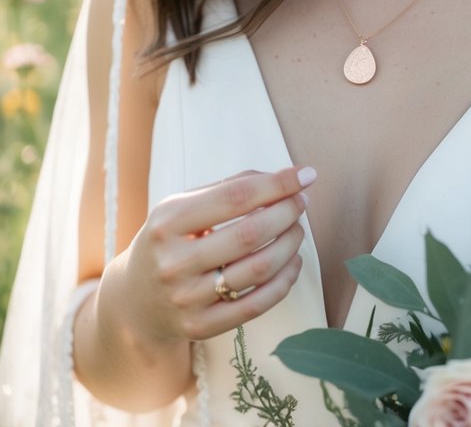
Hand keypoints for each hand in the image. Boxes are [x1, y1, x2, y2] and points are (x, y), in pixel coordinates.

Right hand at [119, 165, 315, 343]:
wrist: (134, 301)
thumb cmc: (169, 242)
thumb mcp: (182, 207)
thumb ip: (227, 187)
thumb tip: (280, 177)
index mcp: (168, 221)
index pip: (235, 196)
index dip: (277, 184)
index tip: (306, 175)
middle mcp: (174, 261)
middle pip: (250, 233)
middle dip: (287, 213)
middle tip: (301, 203)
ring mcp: (186, 298)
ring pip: (258, 269)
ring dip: (289, 244)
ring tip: (297, 230)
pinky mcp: (199, 326)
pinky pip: (256, 304)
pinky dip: (284, 281)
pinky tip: (292, 262)